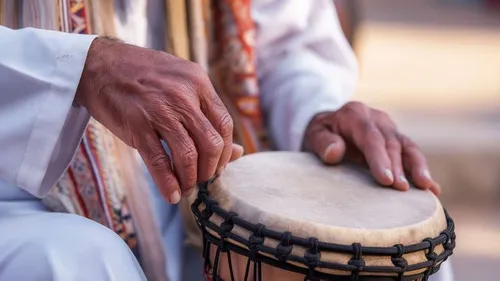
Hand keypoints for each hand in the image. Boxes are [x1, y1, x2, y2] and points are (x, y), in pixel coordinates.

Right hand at [75, 37, 243, 203]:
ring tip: (187, 188)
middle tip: (203, 179)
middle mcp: (183, 95)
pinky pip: (158, 161)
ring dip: (191, 179)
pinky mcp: (136, 125)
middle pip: (211, 144)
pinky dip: (168, 183)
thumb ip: (208, 114)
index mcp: (198, 82)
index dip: (226, 152)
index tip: (218, 165)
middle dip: (211, 169)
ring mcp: (159, 110)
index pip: (225, 125)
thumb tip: (240, 153)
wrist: (99, 65)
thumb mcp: (182, 83)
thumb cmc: (144, 77)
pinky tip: (172, 195)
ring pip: (188, 155)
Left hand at [302, 102, 439, 194]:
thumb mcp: (313, 135)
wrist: (329, 126)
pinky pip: (412, 154)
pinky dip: (421, 171)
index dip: (379, 158)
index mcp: (355, 114)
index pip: (370, 136)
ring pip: (408, 147)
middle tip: (400, 189)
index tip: (386, 179)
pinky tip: (433, 189)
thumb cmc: (320, 134)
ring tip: (425, 188)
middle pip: (391, 143)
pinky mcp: (397, 140)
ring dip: (418, 168)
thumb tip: (334, 152)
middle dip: (398, 167)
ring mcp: (390, 129)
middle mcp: (376, 119)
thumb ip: (322, 142)